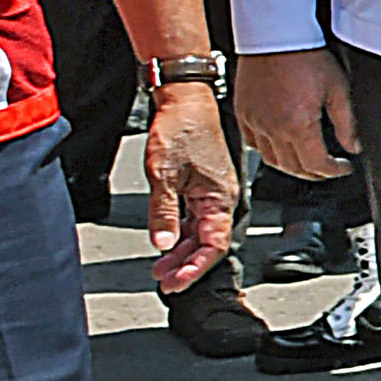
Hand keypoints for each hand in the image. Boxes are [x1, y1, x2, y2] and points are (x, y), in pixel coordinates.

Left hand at [142, 80, 239, 291]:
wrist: (183, 98)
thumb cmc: (181, 126)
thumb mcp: (164, 173)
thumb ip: (163, 211)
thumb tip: (162, 242)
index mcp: (220, 198)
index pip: (213, 246)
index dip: (195, 268)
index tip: (177, 283)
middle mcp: (220, 198)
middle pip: (206, 244)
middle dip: (185, 265)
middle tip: (164, 282)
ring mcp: (211, 192)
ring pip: (198, 232)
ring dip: (179, 251)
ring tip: (160, 267)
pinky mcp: (201, 185)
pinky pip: (193, 217)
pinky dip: (178, 232)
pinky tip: (165, 240)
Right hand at [236, 47, 357, 180]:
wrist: (275, 34)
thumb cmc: (305, 55)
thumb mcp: (337, 89)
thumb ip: (347, 123)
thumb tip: (354, 146)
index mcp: (298, 125)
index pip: (317, 165)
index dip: (334, 171)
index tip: (343, 168)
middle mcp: (273, 128)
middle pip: (294, 169)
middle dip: (315, 173)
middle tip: (327, 168)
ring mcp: (255, 122)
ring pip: (272, 161)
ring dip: (291, 167)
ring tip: (306, 161)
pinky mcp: (244, 113)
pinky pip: (252, 144)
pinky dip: (267, 151)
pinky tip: (280, 144)